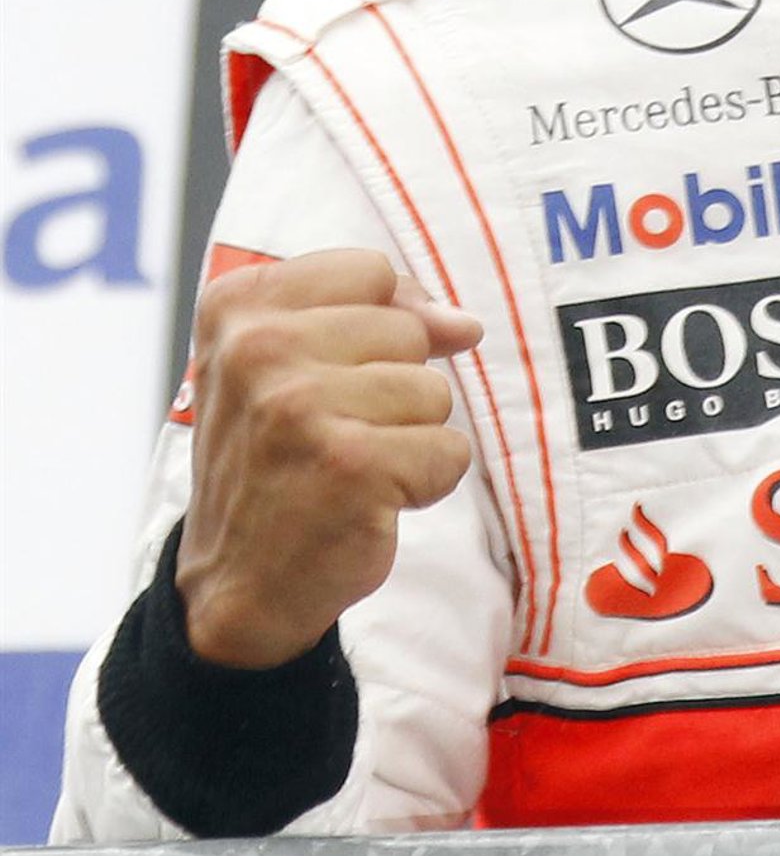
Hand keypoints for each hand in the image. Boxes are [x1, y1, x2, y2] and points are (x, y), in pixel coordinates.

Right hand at [174, 249, 483, 669]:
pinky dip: (425, 482)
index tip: (346, 370)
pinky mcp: (350, 466)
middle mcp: (259, 349)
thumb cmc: (276, 462)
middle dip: (393, 388)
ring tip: (349, 467)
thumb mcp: (292, 366)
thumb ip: (377, 319)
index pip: (371, 272)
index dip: (385, 321)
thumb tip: (465, 323)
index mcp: (237, 308)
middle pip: (408, 330)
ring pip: (434, 392)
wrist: (240, 583)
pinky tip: (368, 500)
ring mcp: (300, 407)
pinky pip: (450, 450)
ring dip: (410, 437)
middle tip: (334, 434)